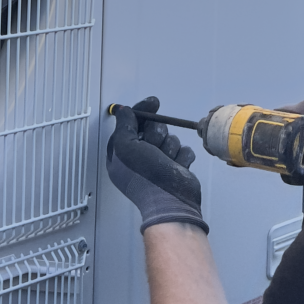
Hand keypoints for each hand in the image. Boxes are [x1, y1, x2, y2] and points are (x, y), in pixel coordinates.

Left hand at [107, 97, 206, 232]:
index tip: (152, 103)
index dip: (140, 112)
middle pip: (152, 128)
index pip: (129, 124)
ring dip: (169, 147)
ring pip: (170, 138)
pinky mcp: (176, 167)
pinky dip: (182, 156)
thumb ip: (124, 125)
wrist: (171, 201)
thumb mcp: (125, 146)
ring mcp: (158, 162)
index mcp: (120, 155)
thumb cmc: (145, 177)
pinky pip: (182, 150)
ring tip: (166, 161)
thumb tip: (124, 110)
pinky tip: (176, 167)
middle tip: (154, 146)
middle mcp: (138, 158)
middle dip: (156, 134)